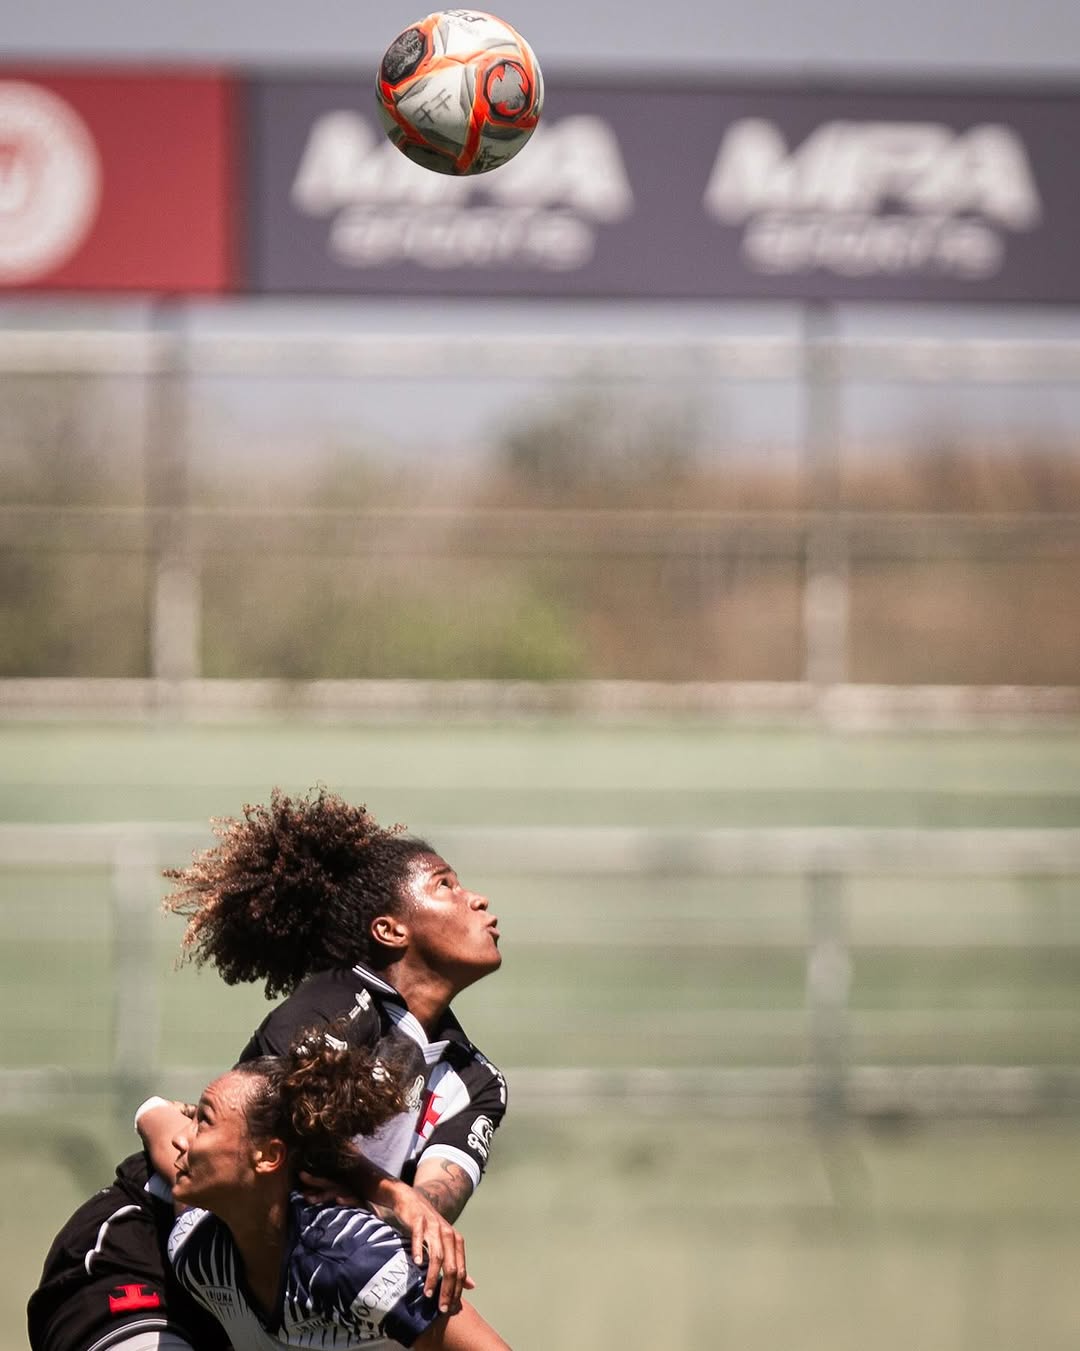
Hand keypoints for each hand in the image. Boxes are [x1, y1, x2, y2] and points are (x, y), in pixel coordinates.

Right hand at [388, 1184, 470, 1313]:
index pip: (460, 1270)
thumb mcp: (445, 1244)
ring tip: (428, 1293)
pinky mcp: (418, 1221)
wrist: (412, 1201)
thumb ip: (457, 1264)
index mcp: (456, 1241)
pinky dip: (419, 1251)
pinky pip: (420, 1237)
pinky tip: (417, 1264)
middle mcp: (448, 1234)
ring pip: (437, 1255)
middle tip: (441, 1307)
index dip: (457, 1290)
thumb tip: (471, 1286)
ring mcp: (433, 1227)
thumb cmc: (429, 1226)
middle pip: (451, 1266)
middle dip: (447, 1289)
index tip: (450, 1308)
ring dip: (433, 1276)